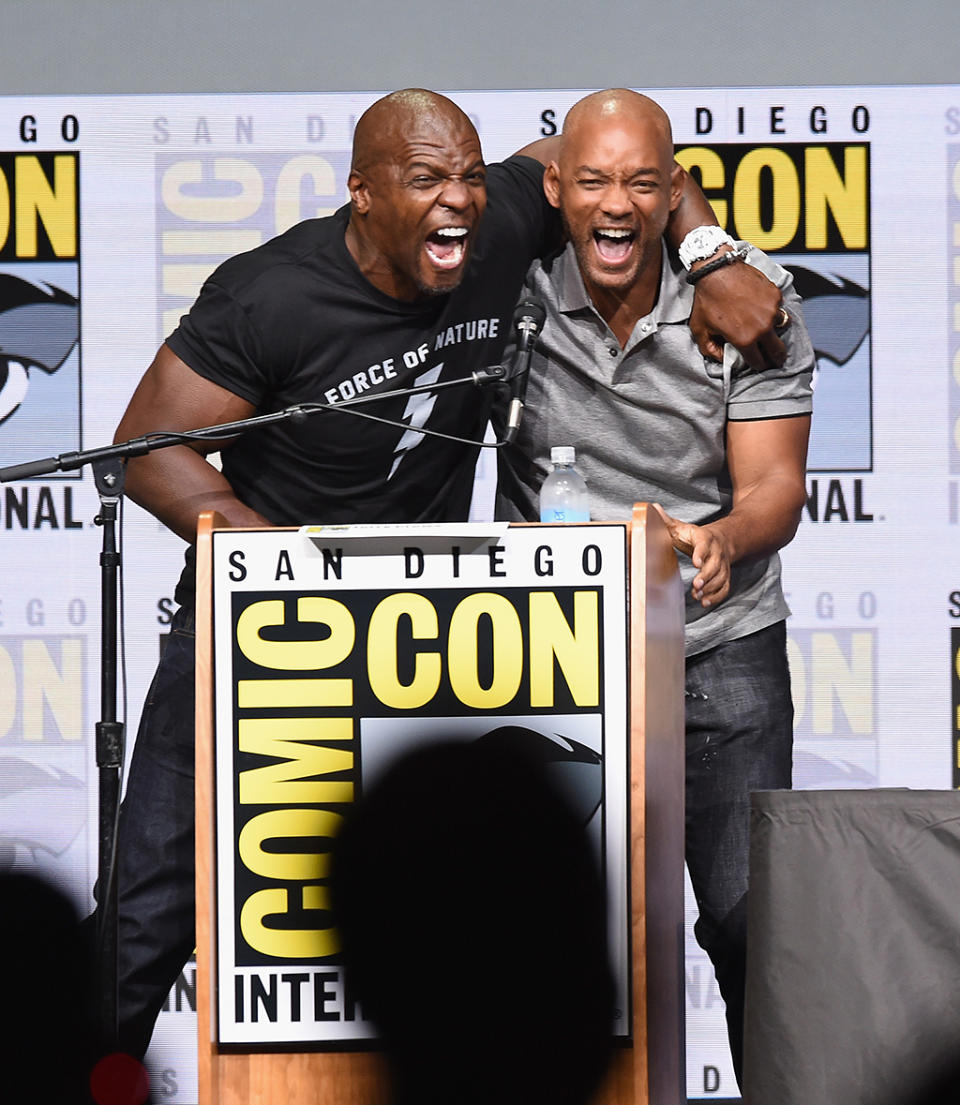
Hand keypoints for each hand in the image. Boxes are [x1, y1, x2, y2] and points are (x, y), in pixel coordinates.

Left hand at [652, 504, 732, 607]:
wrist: (723, 540)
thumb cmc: (697, 536)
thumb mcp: (682, 527)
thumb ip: (667, 520)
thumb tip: (653, 507)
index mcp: (705, 539)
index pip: (704, 545)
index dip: (701, 553)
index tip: (695, 563)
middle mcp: (716, 553)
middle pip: (715, 564)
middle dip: (706, 576)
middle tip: (696, 584)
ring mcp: (722, 565)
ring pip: (720, 577)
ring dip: (710, 588)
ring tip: (698, 595)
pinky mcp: (724, 576)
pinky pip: (724, 587)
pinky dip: (717, 596)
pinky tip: (705, 601)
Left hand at [689, 256, 785, 370]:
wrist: (716, 270)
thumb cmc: (706, 299)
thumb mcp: (700, 330)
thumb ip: (710, 349)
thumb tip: (722, 358)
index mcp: (745, 339)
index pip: (759, 362)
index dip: (759, 366)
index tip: (759, 364)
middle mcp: (762, 327)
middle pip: (778, 351)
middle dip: (776, 358)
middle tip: (775, 359)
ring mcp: (772, 310)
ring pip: (780, 327)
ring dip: (774, 330)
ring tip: (766, 329)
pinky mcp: (775, 295)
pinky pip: (778, 308)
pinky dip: (772, 310)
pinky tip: (760, 307)